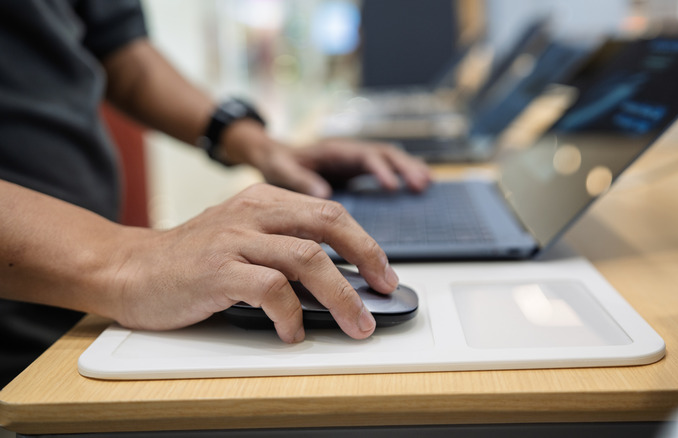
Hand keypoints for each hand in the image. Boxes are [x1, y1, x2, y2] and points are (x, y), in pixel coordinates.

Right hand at [109, 183, 398, 342]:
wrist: (127, 269)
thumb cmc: (188, 260)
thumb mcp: (240, 236)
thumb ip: (281, 243)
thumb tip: (337, 276)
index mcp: (262, 201)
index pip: (329, 211)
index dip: (364, 242)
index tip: (383, 271)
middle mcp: (252, 214)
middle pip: (328, 224)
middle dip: (366, 257)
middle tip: (385, 288)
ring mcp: (234, 240)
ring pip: (307, 258)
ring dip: (340, 296)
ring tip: (354, 323)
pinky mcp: (217, 271)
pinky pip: (271, 290)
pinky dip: (291, 315)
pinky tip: (293, 332)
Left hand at [220, 120, 430, 197]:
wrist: (271, 156)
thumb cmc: (276, 163)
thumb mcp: (281, 169)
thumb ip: (299, 179)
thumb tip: (322, 193)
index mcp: (334, 150)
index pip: (364, 156)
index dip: (380, 170)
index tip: (393, 186)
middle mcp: (348, 151)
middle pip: (384, 153)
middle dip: (404, 167)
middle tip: (421, 184)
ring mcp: (355, 160)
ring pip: (389, 159)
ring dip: (408, 169)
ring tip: (426, 184)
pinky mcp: (356, 170)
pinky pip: (385, 169)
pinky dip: (402, 175)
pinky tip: (417, 187)